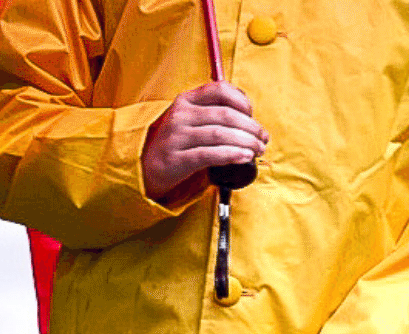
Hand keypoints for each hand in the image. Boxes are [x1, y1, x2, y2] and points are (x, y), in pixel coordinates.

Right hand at [142, 82, 268, 201]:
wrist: (145, 169)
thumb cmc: (175, 146)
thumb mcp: (188, 122)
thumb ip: (211, 114)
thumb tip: (247, 119)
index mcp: (185, 100)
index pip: (219, 90)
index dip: (242, 101)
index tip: (252, 115)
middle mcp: (180, 115)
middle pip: (225, 115)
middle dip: (251, 127)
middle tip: (263, 138)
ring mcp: (177, 137)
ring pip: (220, 134)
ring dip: (245, 142)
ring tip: (258, 150)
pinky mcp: (177, 160)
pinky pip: (210, 155)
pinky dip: (231, 155)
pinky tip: (244, 157)